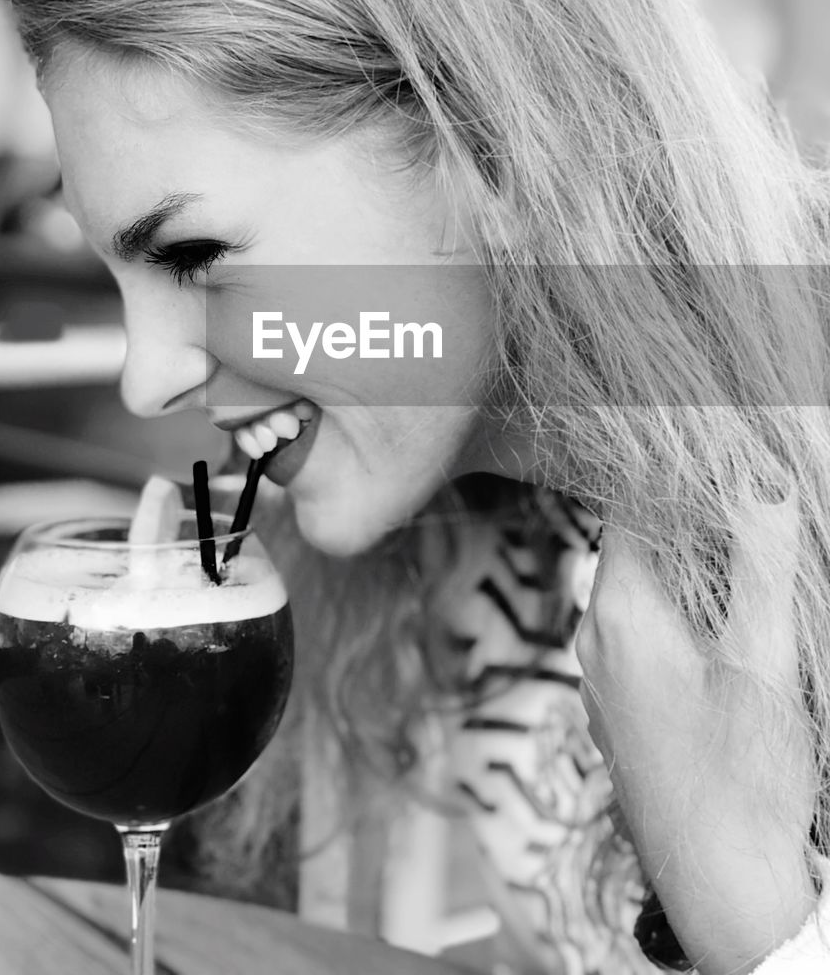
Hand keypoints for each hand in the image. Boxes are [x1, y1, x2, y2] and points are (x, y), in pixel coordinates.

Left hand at [575, 496, 817, 974]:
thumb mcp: (763, 659)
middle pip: (631, 552)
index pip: (628, 510)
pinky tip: (719, 641)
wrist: (719, 886)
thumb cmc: (741, 778)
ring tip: (740, 576)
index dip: (674, 484)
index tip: (718, 471)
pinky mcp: (616, 714)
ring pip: (635, 598)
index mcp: (619, 614)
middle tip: (743, 519)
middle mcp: (594, 642)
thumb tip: (757, 487)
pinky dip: (674, 623)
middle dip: (686, 530)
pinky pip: (636, 641)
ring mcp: (600, 683)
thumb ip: (759, 565)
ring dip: (683, 579)